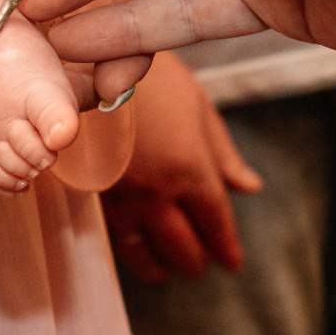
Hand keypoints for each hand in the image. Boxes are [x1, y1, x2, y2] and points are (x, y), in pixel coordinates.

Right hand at [103, 52, 261, 281]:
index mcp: (190, 170)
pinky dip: (130, 249)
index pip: (215, 224)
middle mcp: (156, 192)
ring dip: (160, 265)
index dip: (226, 248)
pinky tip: (136, 247)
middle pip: (182, 247)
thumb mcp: (196, 106)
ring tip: (167, 268)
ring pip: (144, 252)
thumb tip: (249, 187)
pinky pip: (116, 237)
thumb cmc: (147, 78)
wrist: (87, 66)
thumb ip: (223, 153)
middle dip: (195, 260)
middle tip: (202, 264)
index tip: (232, 262)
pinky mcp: (93, 195)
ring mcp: (121, 197)